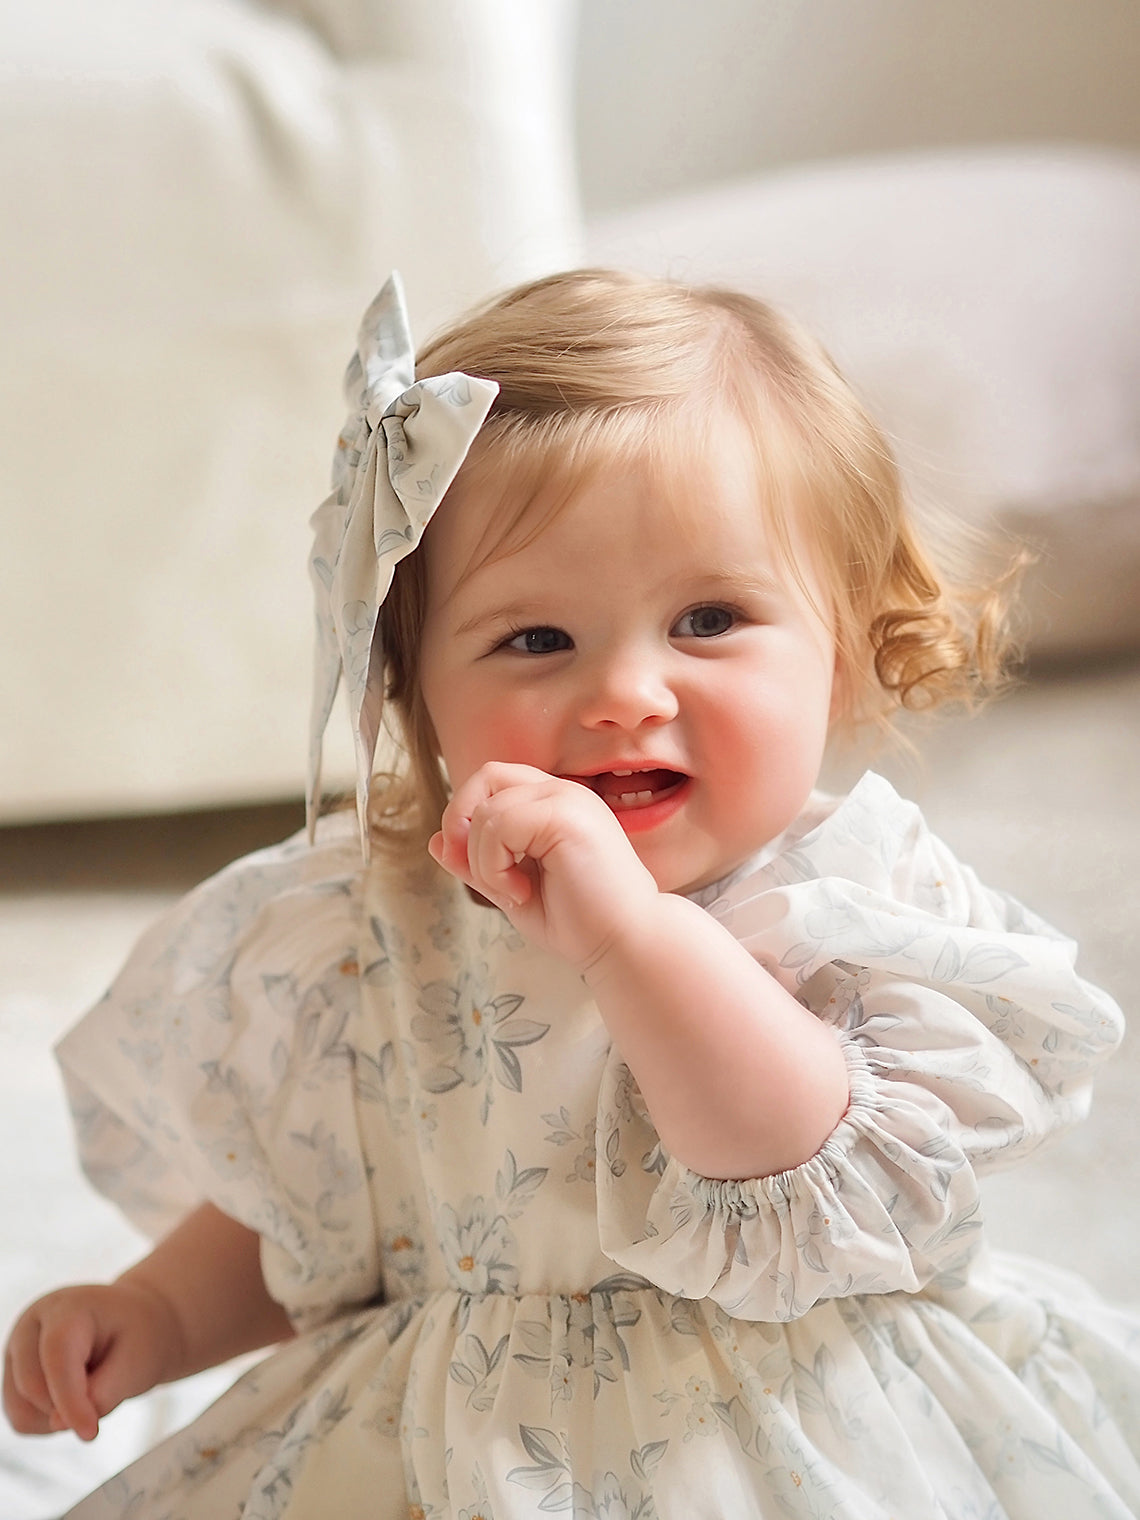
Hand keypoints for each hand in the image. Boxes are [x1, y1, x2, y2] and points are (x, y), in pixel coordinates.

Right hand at [3, 1281, 182, 1440]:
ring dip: (57, 1417)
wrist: (133, 1324)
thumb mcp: (136, 1362)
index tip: (90, 1432)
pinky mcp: (12, 1373)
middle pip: (33, 1386)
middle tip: (108, 1392)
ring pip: (21, 1408)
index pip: (57, 1356)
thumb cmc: (137, 1338)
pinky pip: (21, 1418)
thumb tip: (56, 1424)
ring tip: (92, 1388)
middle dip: (69, 1407)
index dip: (70, 1399)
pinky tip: (74, 1397)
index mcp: (68, 1306)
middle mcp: (32, 1323)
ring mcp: (17, 1348)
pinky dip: (48, 1422)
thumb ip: (102, 1394)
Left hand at [429, 762, 659, 967]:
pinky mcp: (568, 815)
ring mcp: (568, 799)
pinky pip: (499, 825)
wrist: (626, 944)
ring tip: (513, 892)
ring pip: (486, 810)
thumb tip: (434, 840)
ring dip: (482, 860)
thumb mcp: (511, 888)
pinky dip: (493, 865)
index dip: (465, 815)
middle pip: (486, 776)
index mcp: (555, 803)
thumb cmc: (579, 922)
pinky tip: (520, 891)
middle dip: (462, 822)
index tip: (474, 869)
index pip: (492, 781)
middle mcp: (563, 791)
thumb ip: (476, 863)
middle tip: (477, 872)